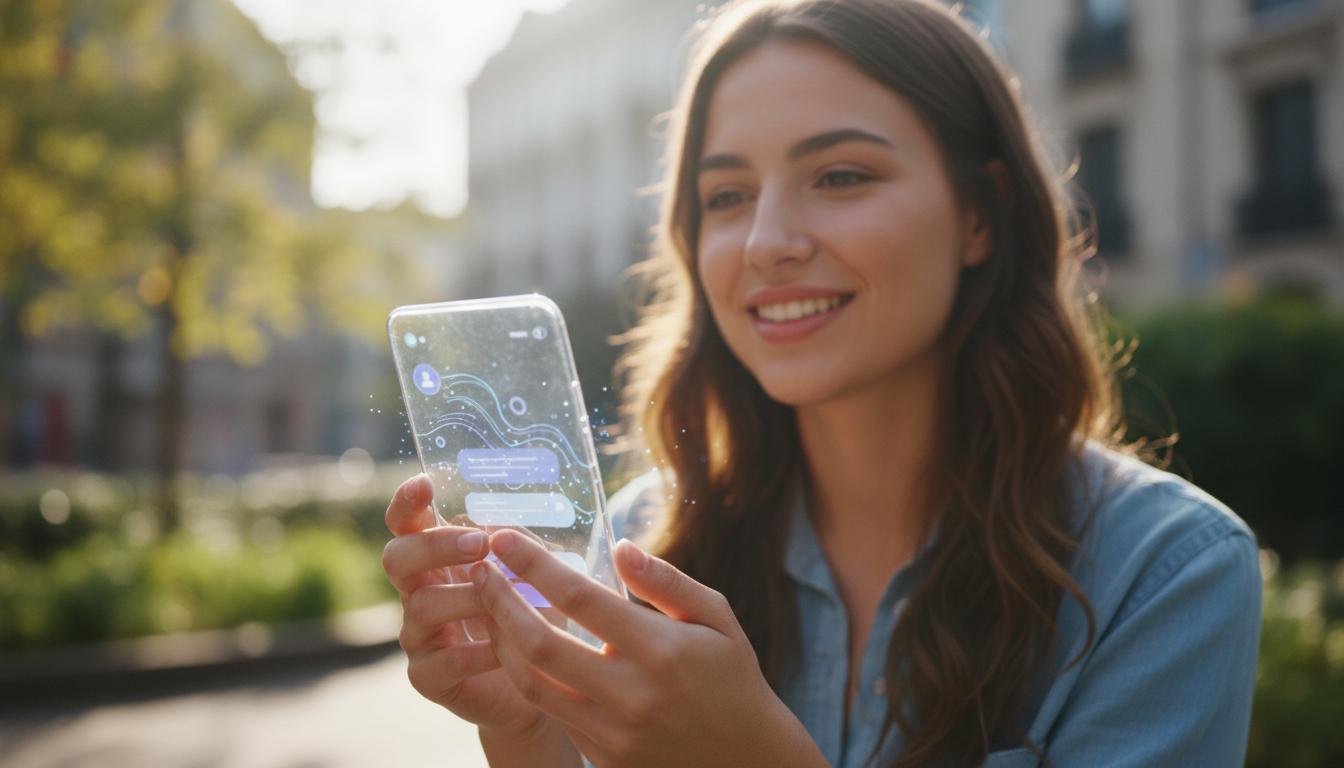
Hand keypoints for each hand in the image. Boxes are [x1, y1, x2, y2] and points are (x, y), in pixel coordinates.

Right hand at [380, 475, 549, 742]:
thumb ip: (520, 548)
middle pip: (397, 558)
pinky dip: (476, 651)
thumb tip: (506, 531)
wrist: (541, 684)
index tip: (424, 484)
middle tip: (478, 544)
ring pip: (420, 607)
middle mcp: (419, 593)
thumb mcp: (532, 574)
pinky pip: (442, 662)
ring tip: (502, 599)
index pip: (407, 524)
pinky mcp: (428, 678)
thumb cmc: (533, 616)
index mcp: (438, 561)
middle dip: (434, 546)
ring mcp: (419, 637)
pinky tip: (504, 646)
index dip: (407, 503)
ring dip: (465, 598)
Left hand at [471, 529, 827, 767]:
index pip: (581, 598)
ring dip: (501, 640)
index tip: (505, 537)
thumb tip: (621, 546)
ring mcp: (613, 731)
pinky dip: (524, 674)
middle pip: (540, 644)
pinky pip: (549, 711)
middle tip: (478, 569)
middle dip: (499, 601)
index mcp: (662, 649)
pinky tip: (514, 644)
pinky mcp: (602, 755)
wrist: (745, 760)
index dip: (535, 564)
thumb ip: (667, 581)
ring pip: (533, 683)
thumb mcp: (716, 618)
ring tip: (486, 604)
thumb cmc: (731, 677)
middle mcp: (631, 693)